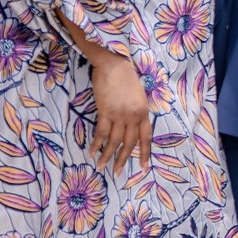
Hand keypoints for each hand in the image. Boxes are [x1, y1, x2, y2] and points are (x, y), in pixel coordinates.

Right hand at [87, 50, 151, 175]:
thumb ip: (136, 111)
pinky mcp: (106, 111)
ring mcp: (120, 114)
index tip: (144, 167)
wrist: (114, 64)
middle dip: (123, 160)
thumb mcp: (138, 95)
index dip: (145, 153)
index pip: (146, 138)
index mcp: (144, 112)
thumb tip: (130, 126)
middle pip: (129, 143)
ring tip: (100, 167)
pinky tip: (91, 151)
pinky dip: (96, 144)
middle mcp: (134, 116)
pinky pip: (101, 133)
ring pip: (114, 142)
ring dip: (106, 156)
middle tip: (117, 173)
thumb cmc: (125, 76)